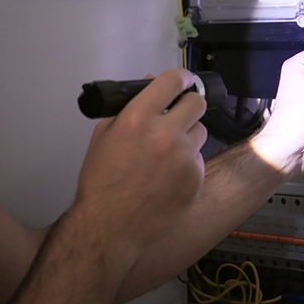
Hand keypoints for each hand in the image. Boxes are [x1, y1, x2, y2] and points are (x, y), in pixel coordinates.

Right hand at [72, 69, 207, 263]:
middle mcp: (164, 135)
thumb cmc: (102, 183)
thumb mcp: (105, 136)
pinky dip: (187, 164)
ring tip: (167, 153)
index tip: (183, 80)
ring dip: (188, 136)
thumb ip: (129, 108)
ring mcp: (183, 158)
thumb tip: (149, 86)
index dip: (181, 78)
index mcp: (137, 118)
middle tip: (179, 114)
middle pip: (197, 103)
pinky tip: (168, 176)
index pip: (172, 81)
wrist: (108, 226)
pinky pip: (198, 160)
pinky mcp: (194, 179)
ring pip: (200, 132)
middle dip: (188, 105)